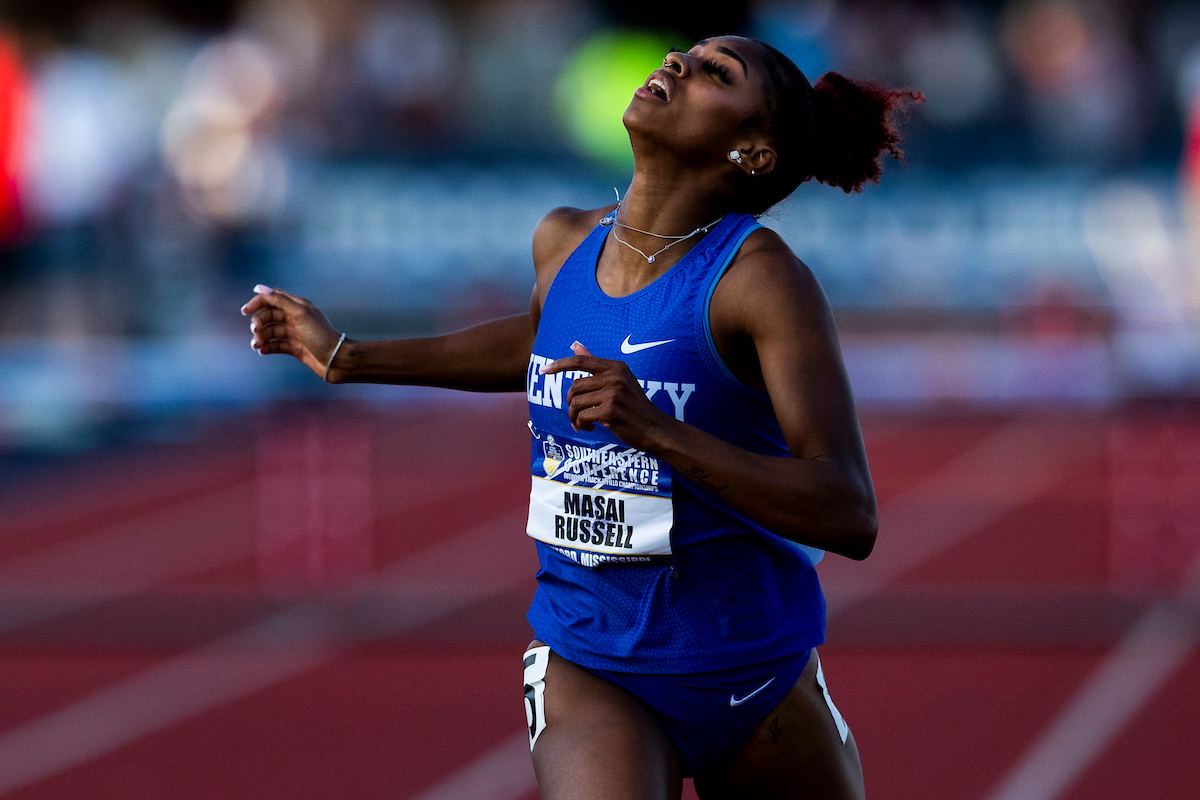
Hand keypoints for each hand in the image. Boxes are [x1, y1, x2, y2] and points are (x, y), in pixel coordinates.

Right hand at [241, 284, 342, 378]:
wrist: (336, 360)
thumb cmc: (321, 335)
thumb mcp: (300, 314)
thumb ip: (279, 300)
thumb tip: (258, 288)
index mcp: (298, 306)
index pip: (273, 298)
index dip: (258, 302)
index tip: (246, 311)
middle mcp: (295, 318)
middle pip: (269, 315)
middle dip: (259, 323)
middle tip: (256, 332)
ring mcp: (295, 333)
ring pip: (271, 331)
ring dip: (261, 337)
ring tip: (257, 345)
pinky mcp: (295, 348)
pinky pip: (276, 345)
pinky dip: (267, 347)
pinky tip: (263, 351)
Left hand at [541, 342, 670, 448]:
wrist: (656, 429)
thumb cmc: (635, 406)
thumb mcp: (619, 381)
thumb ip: (596, 364)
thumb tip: (574, 344)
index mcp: (616, 367)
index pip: (581, 361)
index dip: (559, 365)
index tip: (543, 371)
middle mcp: (615, 377)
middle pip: (575, 386)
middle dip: (571, 403)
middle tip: (577, 414)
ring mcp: (613, 394)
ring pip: (576, 403)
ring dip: (574, 417)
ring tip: (583, 423)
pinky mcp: (610, 411)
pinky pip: (582, 417)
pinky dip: (582, 425)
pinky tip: (591, 428)